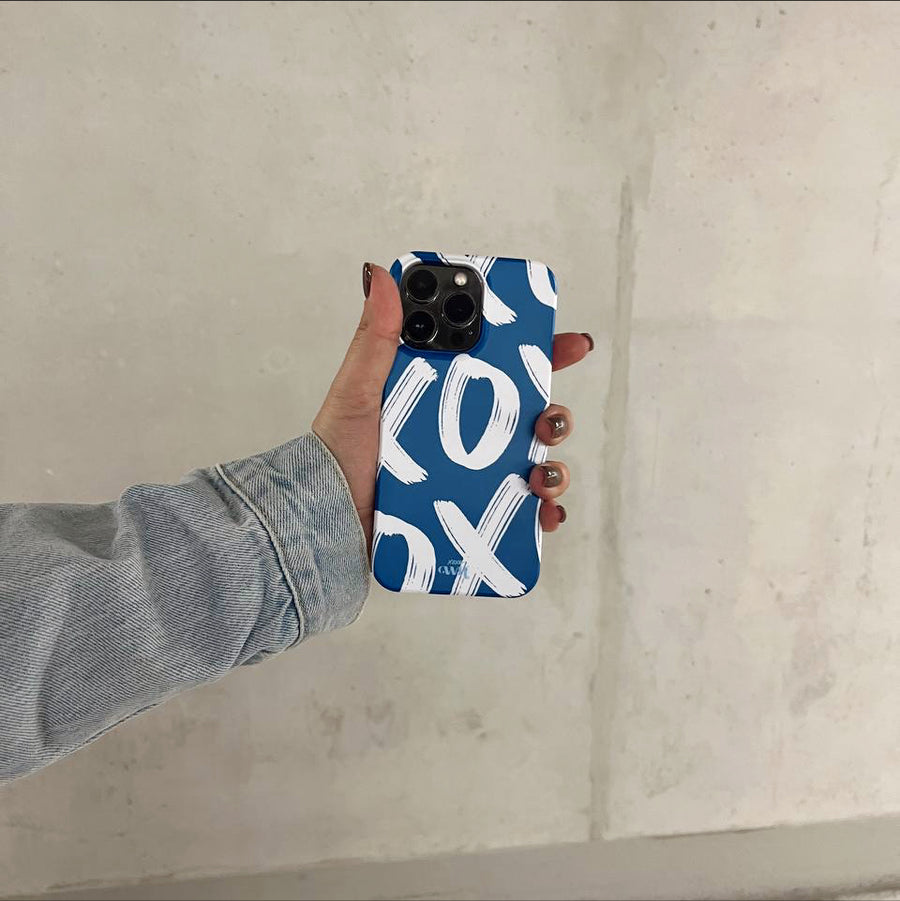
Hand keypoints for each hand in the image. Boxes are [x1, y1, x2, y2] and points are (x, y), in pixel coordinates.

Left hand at [312, 262, 592, 551]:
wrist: (329, 518)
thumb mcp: (358, 390)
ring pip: (536, 462)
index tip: (568, 344)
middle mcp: (466, 432)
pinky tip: (541, 513)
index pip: (503, 365)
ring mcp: (474, 474)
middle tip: (547, 419)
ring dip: (553, 466)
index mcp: (446, 394)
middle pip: (531, 414)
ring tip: (538, 475)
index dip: (542, 352)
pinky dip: (542, 513)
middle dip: (555, 414)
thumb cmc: (339, 452)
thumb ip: (376, 337)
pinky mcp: (474, 513)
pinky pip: (522, 513)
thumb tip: (383, 275)